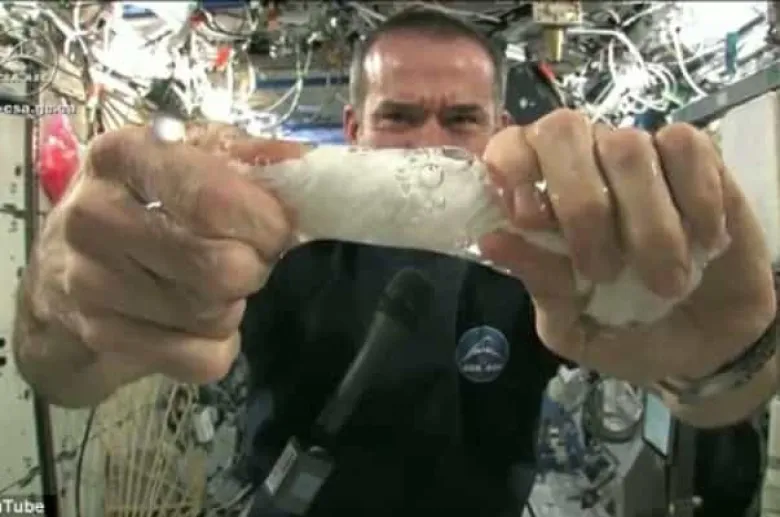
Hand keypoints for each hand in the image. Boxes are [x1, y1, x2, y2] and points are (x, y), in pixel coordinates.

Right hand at [27, 123, 303, 383]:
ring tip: (210, 285)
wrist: (61, 273)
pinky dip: (216, 347)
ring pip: (215, 315)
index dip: (267, 223)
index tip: (276, 227)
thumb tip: (308, 164)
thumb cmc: (145, 204)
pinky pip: (202, 360)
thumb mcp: (190, 160)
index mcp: (124, 157)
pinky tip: (196, 324)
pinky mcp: (102, 338)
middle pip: (222, 267)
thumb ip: (252, 158)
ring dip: (232, 305)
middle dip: (252, 267)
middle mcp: (95, 216)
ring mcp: (91, 283)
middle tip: (242, 258)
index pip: (215, 200)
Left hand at [480, 109, 775, 382]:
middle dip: (579, 204)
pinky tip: (703, 242)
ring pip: (626, 147)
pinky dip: (695, 200)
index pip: (507, 146)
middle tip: (603, 272)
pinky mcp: (696, 154)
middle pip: (561, 131)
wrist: (707, 338)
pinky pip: (685, 147)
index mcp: (536, 194)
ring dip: (647, 225)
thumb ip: (539, 284)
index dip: (512, 169)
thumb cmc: (626, 326)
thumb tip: (491, 241)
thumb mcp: (573, 327)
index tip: (529, 220)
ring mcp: (637, 151)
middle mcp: (579, 160)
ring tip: (664, 283)